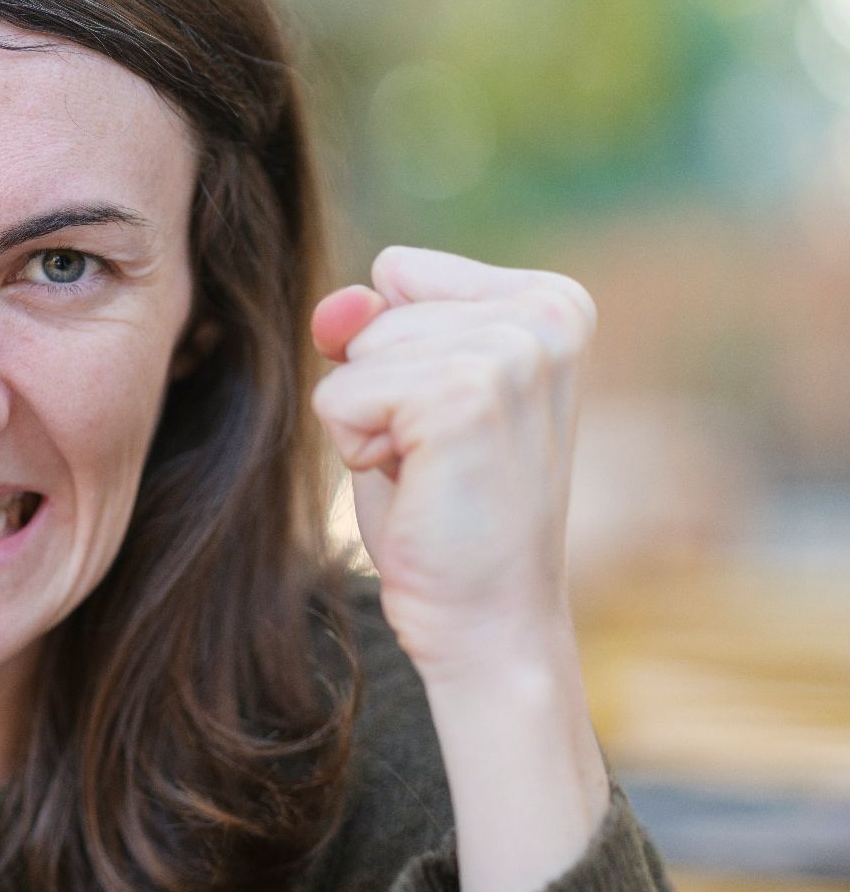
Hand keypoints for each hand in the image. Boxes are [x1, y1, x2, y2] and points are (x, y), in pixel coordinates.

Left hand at [308, 245, 597, 674]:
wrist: (488, 620)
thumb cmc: (446, 509)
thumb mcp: (406, 390)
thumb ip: (371, 325)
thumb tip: (340, 304)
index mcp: (552, 301)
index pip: (399, 271)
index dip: (393, 352)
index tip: (447, 419)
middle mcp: (547, 314)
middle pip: (374, 309)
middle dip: (379, 388)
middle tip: (440, 459)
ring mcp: (511, 352)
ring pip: (354, 351)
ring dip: (368, 421)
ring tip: (432, 472)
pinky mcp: (464, 395)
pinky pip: (340, 393)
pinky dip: (356, 448)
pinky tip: (418, 487)